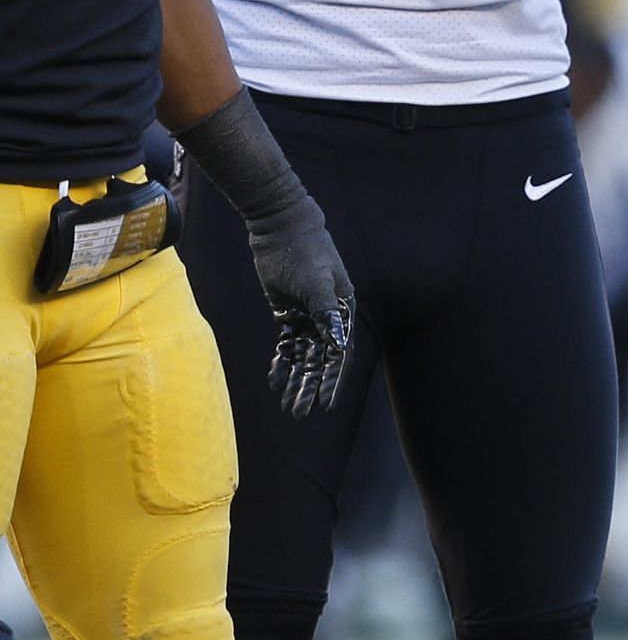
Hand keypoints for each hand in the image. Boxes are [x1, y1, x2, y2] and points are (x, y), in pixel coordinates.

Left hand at [247, 196, 354, 417]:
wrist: (280, 227)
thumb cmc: (305, 252)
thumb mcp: (316, 282)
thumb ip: (326, 314)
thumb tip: (338, 343)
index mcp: (342, 311)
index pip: (339, 354)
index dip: (333, 381)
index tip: (326, 405)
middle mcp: (327, 317)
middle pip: (320, 360)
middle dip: (309, 386)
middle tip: (297, 412)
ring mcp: (307, 316)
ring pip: (302, 355)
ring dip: (295, 378)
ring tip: (286, 404)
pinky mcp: (288, 312)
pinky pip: (286, 343)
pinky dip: (280, 361)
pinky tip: (274, 379)